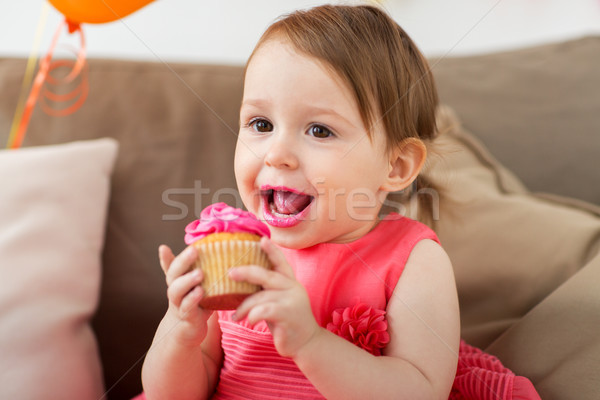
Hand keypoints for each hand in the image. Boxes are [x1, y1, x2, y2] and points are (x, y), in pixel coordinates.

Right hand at [159, 244, 212, 345]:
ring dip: (187, 280)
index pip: (171, 267)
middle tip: (194, 250)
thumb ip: (198, 270)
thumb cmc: (194, 302)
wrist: (188, 330)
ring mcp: (179, 304)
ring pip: (176, 291)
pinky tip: (200, 292)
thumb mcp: (196, 285)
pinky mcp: (188, 317)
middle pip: (173, 275)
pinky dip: (192, 299)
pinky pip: (187, 307)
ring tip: (199, 273)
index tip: (163, 247)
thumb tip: (207, 249)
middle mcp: (175, 291)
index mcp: (178, 281)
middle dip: (183, 261)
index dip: (165, 258)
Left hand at [229, 237, 319, 357]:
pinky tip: (248, 321)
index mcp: (290, 282)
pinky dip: (252, 315)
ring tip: (235, 315)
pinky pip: (264, 311)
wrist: (305, 343)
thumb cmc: (286, 320)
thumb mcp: (279, 301)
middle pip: (267, 275)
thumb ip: (268, 289)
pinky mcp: (288, 315)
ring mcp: (292, 301)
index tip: (261, 239)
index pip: (281, 262)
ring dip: (244, 306)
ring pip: (261, 297)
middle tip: (230, 273)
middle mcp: (293, 288)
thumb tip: (243, 279)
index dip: (271, 250)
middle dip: (247, 272)